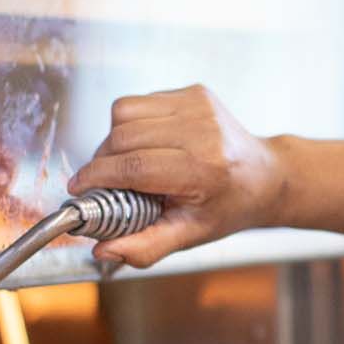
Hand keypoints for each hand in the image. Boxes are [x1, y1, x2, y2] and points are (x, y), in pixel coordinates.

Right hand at [67, 85, 285, 267]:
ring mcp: (199, 106)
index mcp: (204, 170)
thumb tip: (102, 251)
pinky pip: (139, 102)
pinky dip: (131, 124)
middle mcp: (203, 131)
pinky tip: (148, 144)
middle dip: (102, 161)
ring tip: (127, 163)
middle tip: (103, 182)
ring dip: (113, 139)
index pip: (134, 167)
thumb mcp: (189, 235)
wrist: (264, 176)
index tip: (79, 188)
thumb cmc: (226, 207)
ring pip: (124, 113)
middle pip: (123, 137)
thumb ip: (145, 247)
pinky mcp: (194, 92)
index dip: (98, 177)